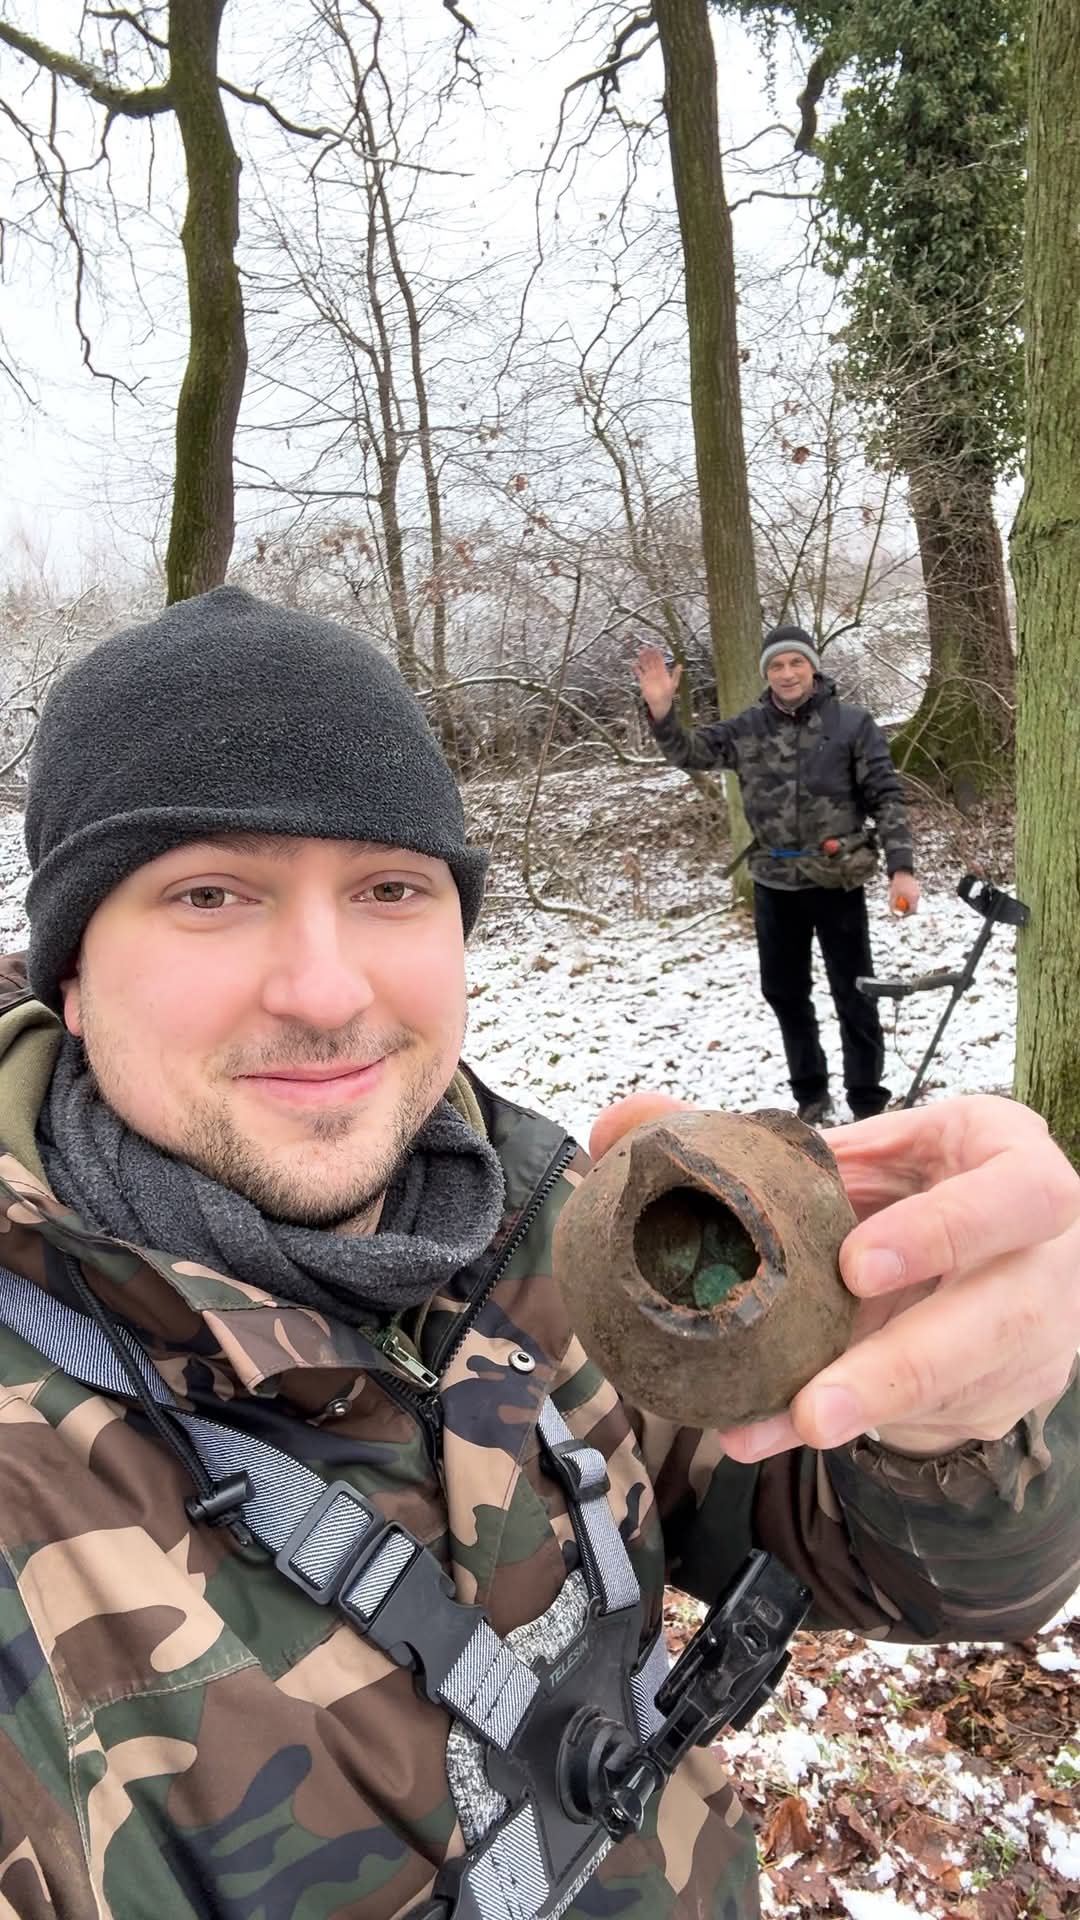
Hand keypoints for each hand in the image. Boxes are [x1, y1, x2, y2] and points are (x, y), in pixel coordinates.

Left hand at [589, 1093, 1079, 1462]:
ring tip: (789, 1430)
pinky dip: (844, 1425)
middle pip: (996, 1319)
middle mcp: (1042, 1258)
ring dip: (867, 1414)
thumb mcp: (857, 1152)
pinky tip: (768, 1432)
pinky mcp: (997, 1394)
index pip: (1015, 1195)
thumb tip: (620, 1124)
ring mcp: (1030, 1338)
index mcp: (1012, 1168)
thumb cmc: (912, 1190)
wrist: (981, 1255)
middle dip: (902, 1366)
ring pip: (960, 1387)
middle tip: (818, 1404)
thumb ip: (747, 1139)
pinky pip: (921, 1420)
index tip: (853, 1261)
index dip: (943, 1229)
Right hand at [632, 645, 681, 720]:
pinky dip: (636, 670)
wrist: (660, 703)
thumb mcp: (673, 683)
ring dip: (642, 659)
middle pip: (651, 661)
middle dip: (649, 654)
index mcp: (663, 671)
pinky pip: (639, 674)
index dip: (657, 654)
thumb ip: (676, 674)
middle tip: (645, 648)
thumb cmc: (668, 694)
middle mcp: (655, 672)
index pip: (659, 660)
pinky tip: (634, 665)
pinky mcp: (643, 681)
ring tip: (640, 653)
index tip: (655, 648)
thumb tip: (680, 665)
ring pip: (645, 665)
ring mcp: (649, 676)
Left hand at [889, 871, 919, 913]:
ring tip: (900, 902)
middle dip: (907, 910)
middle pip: (914, 907)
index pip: (912, 911)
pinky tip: (902, 896)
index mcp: (913, 898)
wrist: (902, 872)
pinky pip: (913, 897)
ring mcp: (918, 892)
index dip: (907, 915)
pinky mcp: (916, 889)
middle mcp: (917, 896)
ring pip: (914, 902)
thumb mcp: (893, 895)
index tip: (901, 916)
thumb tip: (893, 913)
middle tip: (900, 911)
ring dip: (908, 904)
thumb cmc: (897, 884)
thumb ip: (893, 905)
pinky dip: (909, 899)